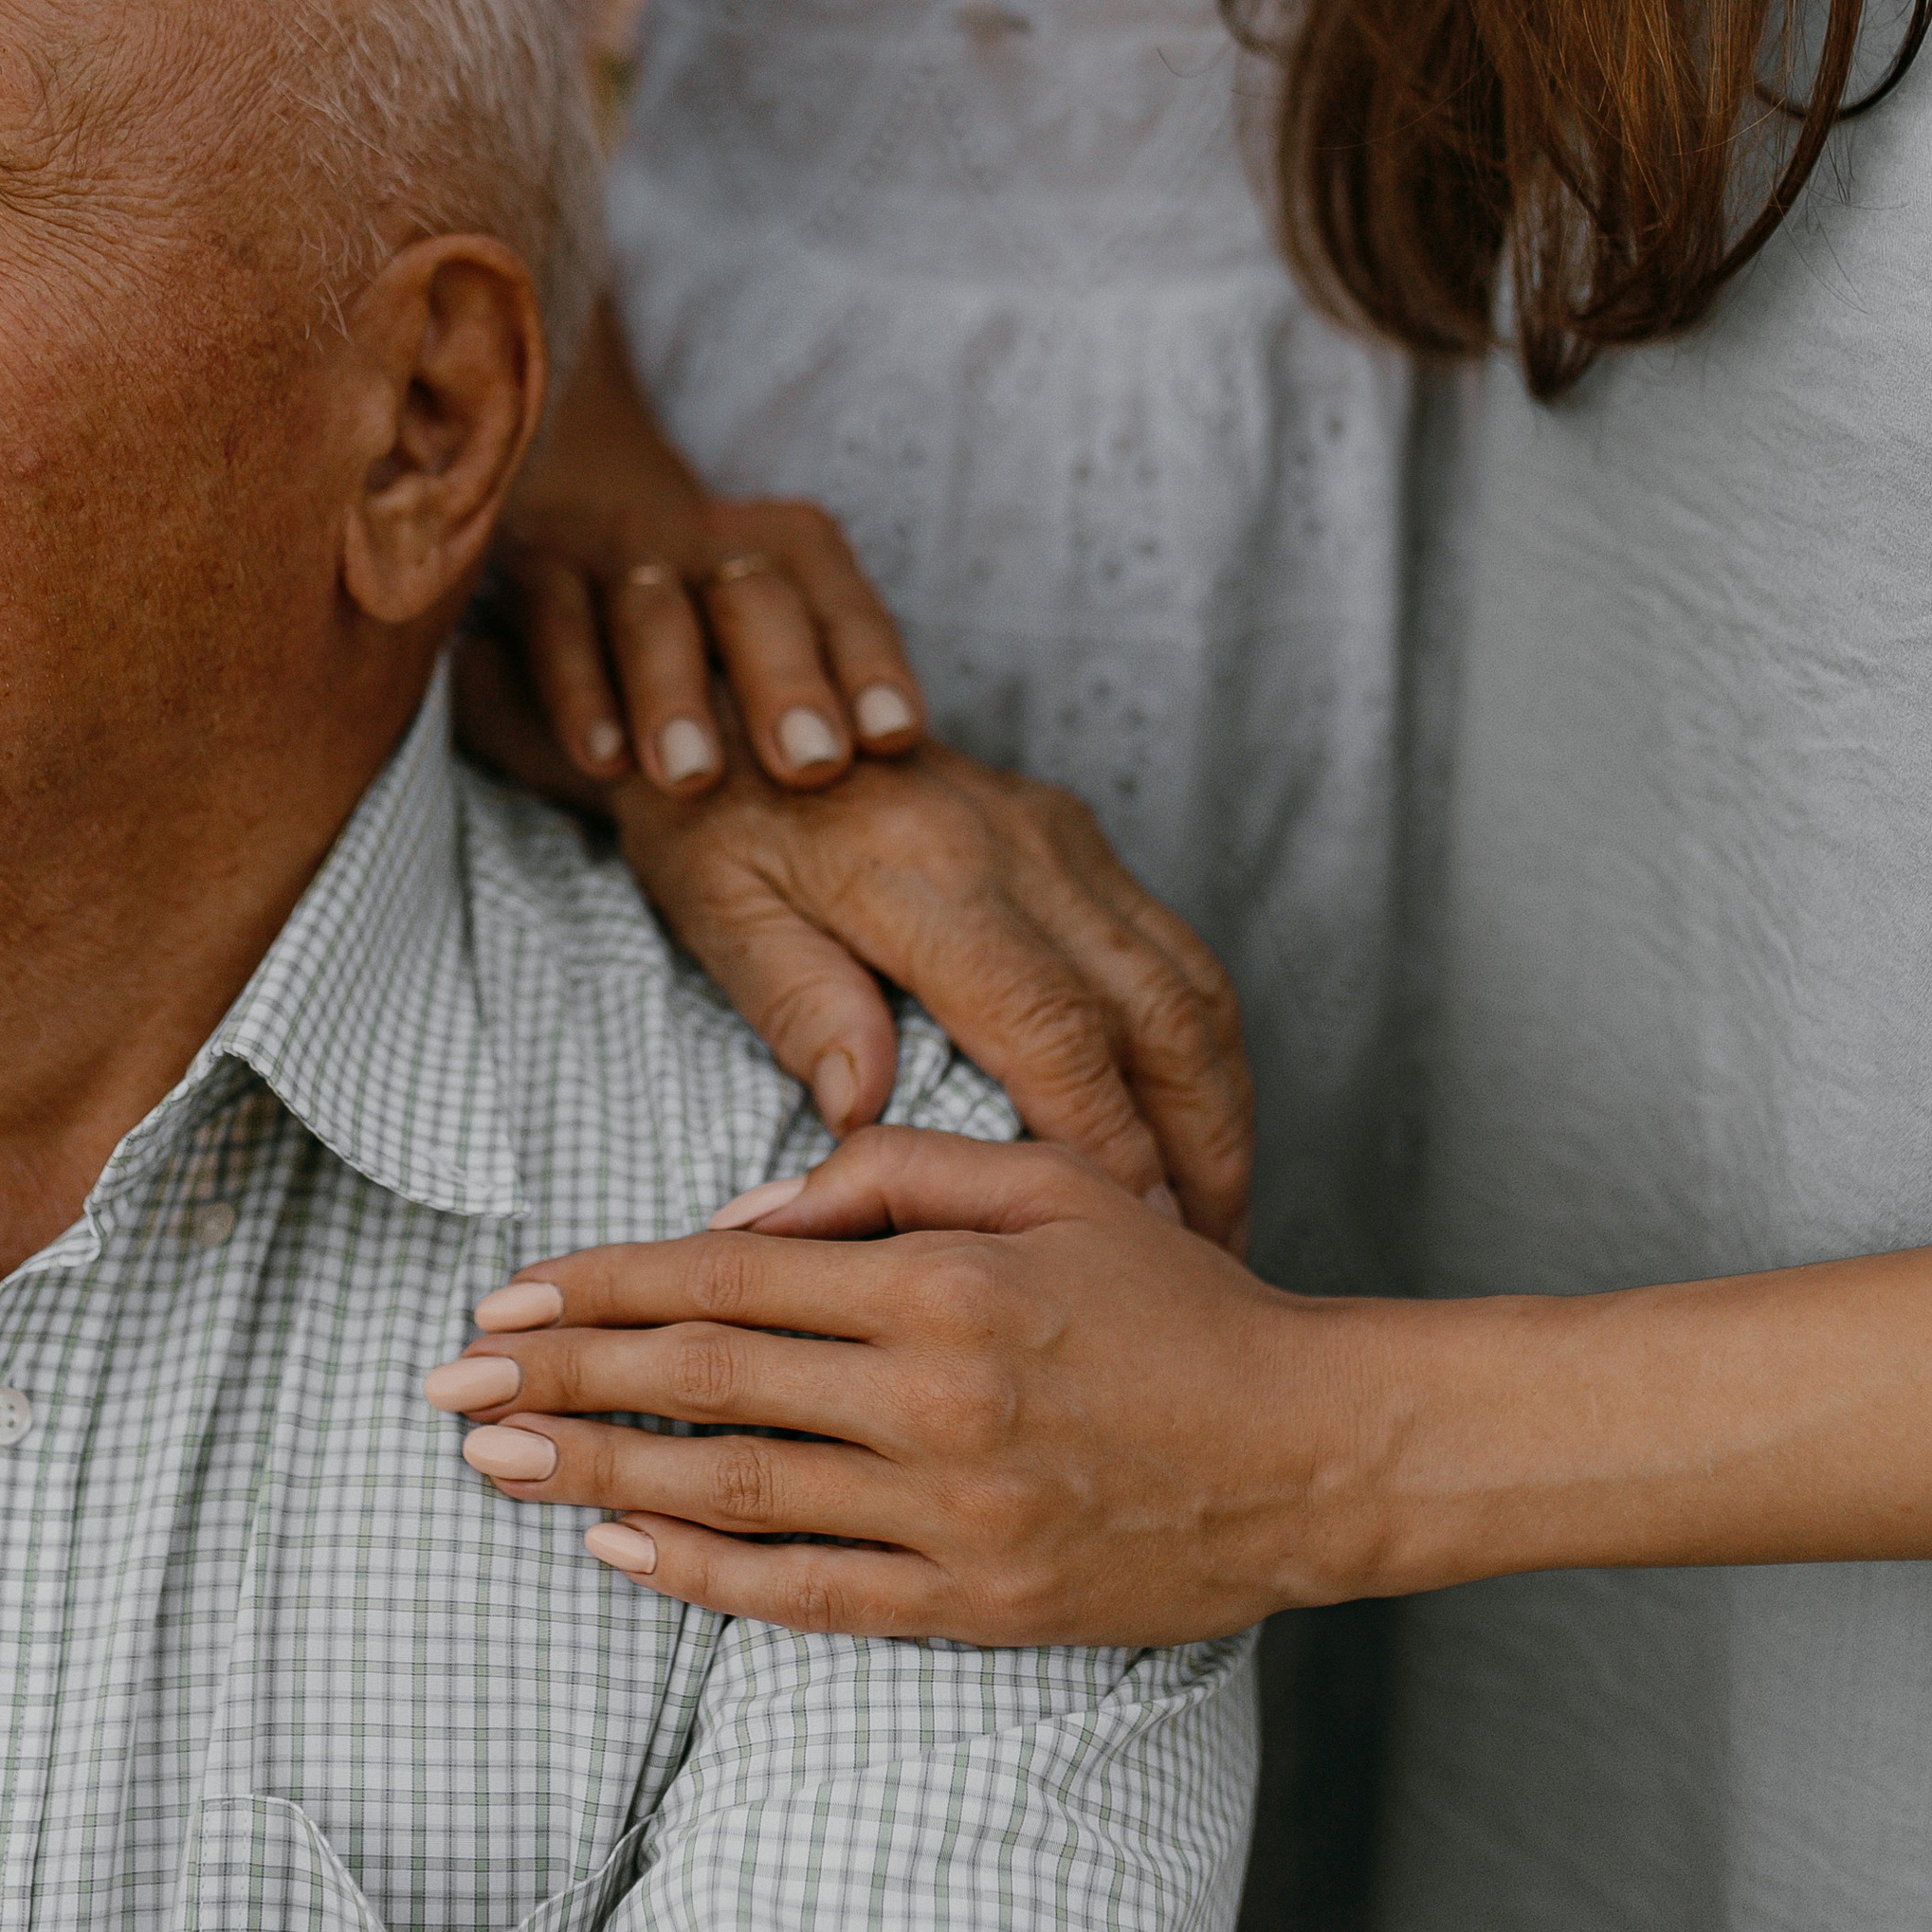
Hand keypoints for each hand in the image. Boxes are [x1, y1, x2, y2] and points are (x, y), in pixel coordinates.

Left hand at [420, 1127, 1361, 1644]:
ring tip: (493, 1466)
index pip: (727, 1274)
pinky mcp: (975, 1605)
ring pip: (733, 1491)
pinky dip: (702, 1577)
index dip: (602, 1285)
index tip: (504, 1296)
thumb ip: (891, 1175)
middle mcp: (933, 1397)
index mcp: (943, 1282)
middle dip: (560, 1377)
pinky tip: (616, 1551)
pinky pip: (808, 1595)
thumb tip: (741, 1208)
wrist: (1310, 1449)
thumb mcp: (1050, 1186)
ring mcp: (952, 1512)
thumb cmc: (1176, 1300)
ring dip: (597, 1475)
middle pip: (703, 1381)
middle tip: (445, 1386)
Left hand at [455, 631, 1252, 1230]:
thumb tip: (859, 1111)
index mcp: (932, 873)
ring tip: (1222, 1211)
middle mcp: (1024, 847)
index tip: (1138, 1237)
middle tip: (1213, 1255)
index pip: (1056, 1028)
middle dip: (1201, 1144)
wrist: (739, 676)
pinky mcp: (1074, 832)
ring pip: (1189, 983)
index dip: (1109, 1142)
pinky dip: (1202, 1048)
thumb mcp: (718, 901)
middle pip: (1160, 1014)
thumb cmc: (709, 807)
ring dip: (1220, 1104)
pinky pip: (1174, 949)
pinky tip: (1196, 1122)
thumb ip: (795, 997)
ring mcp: (1062, 836)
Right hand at [503, 299, 922, 796]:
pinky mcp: (541, 567)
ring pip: (654, 615)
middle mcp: (715, 537)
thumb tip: (899, 779)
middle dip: (785, 683)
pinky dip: (580, 693)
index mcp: (794, 548)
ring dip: (675, 696)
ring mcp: (625, 549)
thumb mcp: (784, 637)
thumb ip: (832, 700)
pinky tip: (603, 763)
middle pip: (757, 602)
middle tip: (810, 766)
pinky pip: (558, 625)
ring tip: (694, 778)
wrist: (588, 521)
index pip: (843, 606)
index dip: (871, 667)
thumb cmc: (717, 628)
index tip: (893, 738)